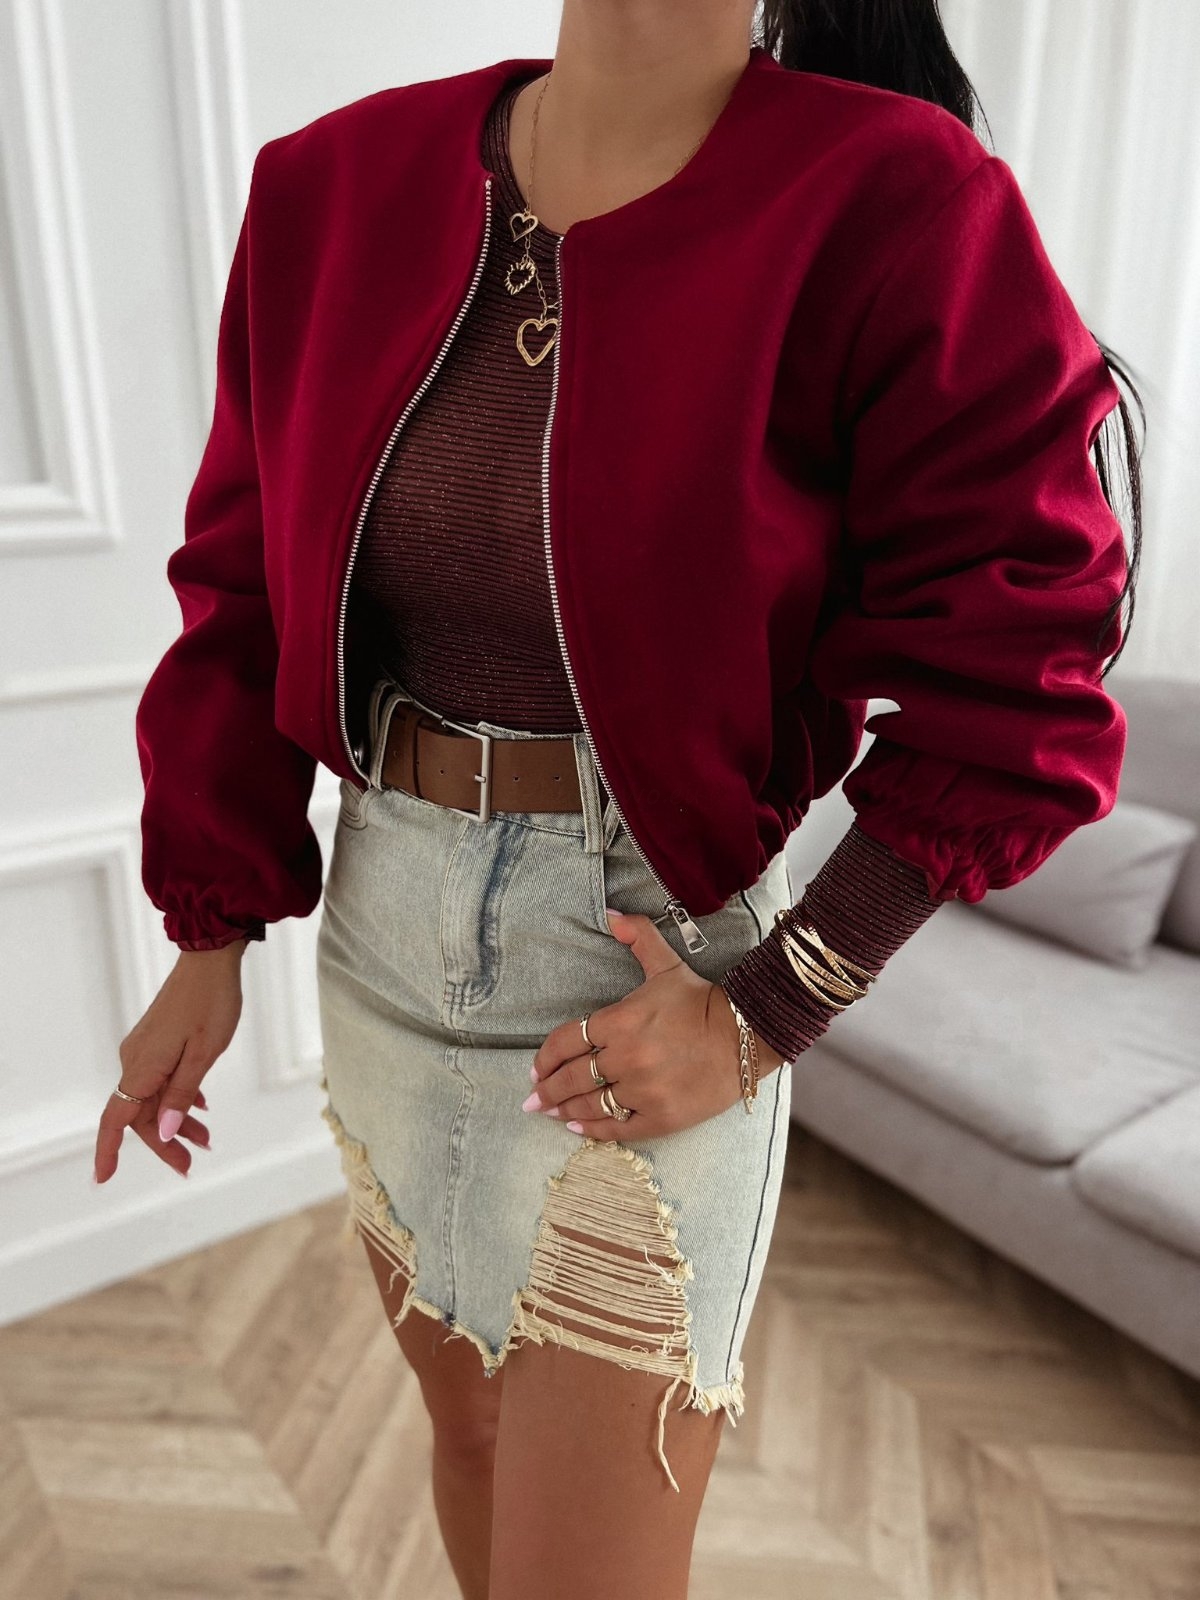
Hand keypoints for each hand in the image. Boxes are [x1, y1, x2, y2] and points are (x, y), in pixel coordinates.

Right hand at [93, 940, 246, 1183]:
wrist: (211, 959)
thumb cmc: (211, 1003)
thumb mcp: (204, 1055)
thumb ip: (182, 1095)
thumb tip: (165, 1133)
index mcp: (143, 1066)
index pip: (117, 1118)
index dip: (109, 1150)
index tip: (103, 1179)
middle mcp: (136, 1059)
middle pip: (140, 1113)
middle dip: (164, 1142)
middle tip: (190, 1163)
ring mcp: (145, 1048)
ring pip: (153, 1096)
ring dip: (176, 1120)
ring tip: (205, 1139)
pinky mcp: (156, 1039)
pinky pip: (160, 1078)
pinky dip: (178, 1097)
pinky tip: (199, 1106)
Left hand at [526, 908, 786, 1140]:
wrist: (747, 1036)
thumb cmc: (702, 1001)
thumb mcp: (667, 965)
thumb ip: (637, 937)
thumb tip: (612, 914)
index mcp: (621, 1021)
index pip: (567, 1041)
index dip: (545, 1057)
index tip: (535, 1069)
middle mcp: (626, 1058)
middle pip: (572, 1078)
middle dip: (548, 1090)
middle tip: (533, 1100)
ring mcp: (643, 1091)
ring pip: (591, 1105)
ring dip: (565, 1111)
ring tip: (551, 1114)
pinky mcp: (661, 1117)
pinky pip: (617, 1129)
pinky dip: (593, 1131)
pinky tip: (577, 1130)